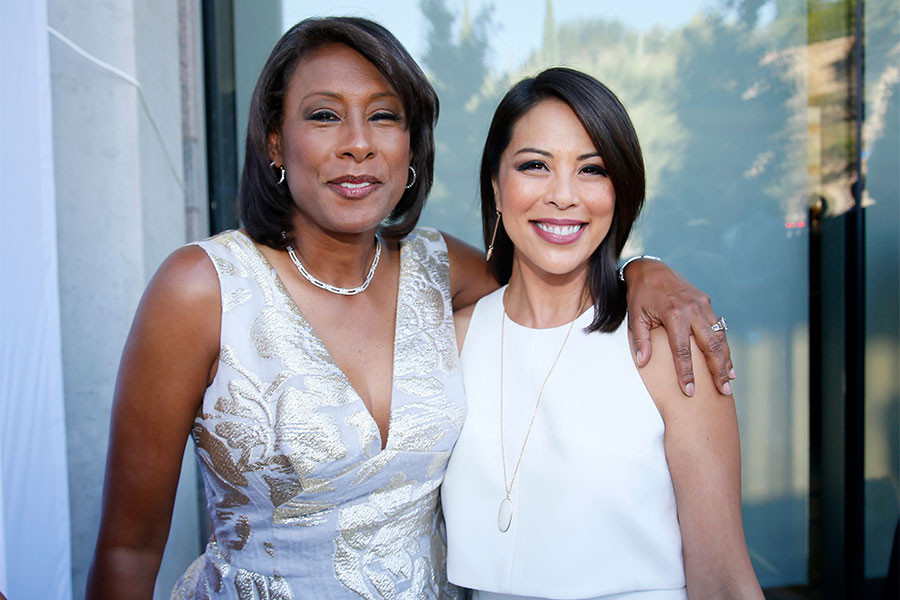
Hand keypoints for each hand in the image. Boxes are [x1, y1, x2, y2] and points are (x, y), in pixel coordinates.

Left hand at [624, 258, 733, 395]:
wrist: (651, 269)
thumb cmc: (641, 296)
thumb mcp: (636, 317)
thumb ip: (641, 341)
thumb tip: (644, 363)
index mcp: (674, 314)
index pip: (682, 350)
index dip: (686, 372)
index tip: (689, 391)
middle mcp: (692, 309)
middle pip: (710, 345)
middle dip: (718, 370)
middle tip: (723, 391)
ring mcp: (702, 304)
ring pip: (719, 336)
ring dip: (725, 359)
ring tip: (729, 379)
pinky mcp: (706, 302)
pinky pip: (718, 326)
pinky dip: (723, 344)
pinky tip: (726, 359)